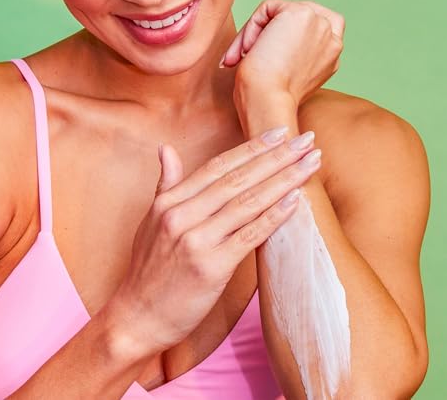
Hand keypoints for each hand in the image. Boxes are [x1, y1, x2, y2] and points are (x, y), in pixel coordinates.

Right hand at [112, 128, 321, 356]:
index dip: (251, 148)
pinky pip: (249, 235)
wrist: (137, 317)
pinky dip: (274, 216)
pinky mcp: (211, 267)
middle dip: (276, 157)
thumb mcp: (150, 220)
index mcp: (169, 202)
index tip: (279, 133)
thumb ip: (166, 184)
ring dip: (284, 180)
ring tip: (311, 163)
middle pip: (238, 179)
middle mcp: (181, 215)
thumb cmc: (148, 269)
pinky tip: (296, 199)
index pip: (218, 167)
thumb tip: (166, 149)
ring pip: (247, 202)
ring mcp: (195, 241)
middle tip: (306, 140)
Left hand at [221, 0, 344, 106]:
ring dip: (255, 33)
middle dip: (265, 34)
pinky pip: (267, 8)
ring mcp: (320, 24)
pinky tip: (249, 50)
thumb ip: (288, 54)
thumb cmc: (267, 99)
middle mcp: (332, 40)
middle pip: (293, 18)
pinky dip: (251, 27)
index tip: (262, 63)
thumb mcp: (285, 76)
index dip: (280, 40)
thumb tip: (259, 42)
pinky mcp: (302, 13)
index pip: (308, 31)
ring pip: (279, 12)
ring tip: (243, 57)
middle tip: (241, 58)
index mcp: (330, 57)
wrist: (267, 101)